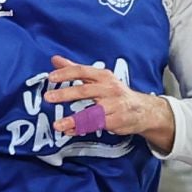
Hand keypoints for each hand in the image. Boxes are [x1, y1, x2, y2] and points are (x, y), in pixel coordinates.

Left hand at [46, 57, 175, 152]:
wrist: (142, 110)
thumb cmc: (116, 93)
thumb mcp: (98, 78)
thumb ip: (76, 70)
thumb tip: (55, 60)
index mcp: (103, 76)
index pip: (83, 71)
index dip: (66, 73)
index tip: (51, 77)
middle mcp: (109, 89)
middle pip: (85, 91)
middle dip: (66, 94)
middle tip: (49, 97)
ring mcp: (114, 106)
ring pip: (91, 113)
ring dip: (73, 119)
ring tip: (58, 125)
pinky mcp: (116, 121)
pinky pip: (96, 126)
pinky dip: (81, 129)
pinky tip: (69, 131)